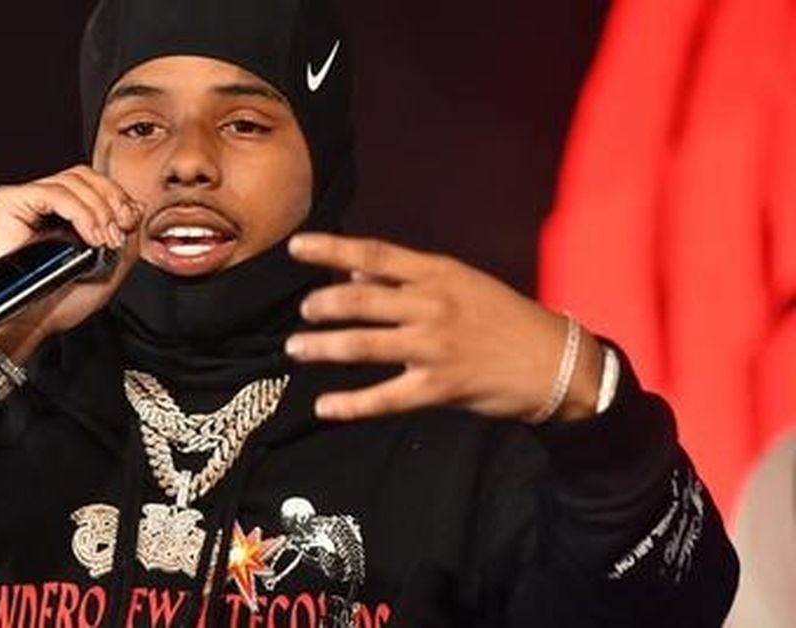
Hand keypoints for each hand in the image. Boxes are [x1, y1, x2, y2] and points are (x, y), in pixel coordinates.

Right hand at [0, 165, 141, 362]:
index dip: (117, 195)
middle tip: (117, 232)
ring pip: (71, 181)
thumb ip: (125, 237)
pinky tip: (88, 235)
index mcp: (63, 213)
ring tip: (102, 240)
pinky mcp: (7, 203)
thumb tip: (137, 206)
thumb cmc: (58, 303)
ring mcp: (24, 200)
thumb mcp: (108, 268)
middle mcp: (42, 202)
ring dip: (97, 210)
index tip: (130, 221)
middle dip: (111, 199)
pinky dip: (78, 211)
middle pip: (84, 176)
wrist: (28, 324)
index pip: (94, 184)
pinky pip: (50, 193)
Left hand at [285, 233, 602, 423]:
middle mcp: (433, 305)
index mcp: (438, 273)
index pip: (374, 254)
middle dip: (322, 305)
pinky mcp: (440, 387)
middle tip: (302, 311)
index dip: (331, 249)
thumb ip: (406, 279)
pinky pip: (385, 397)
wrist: (557, 362)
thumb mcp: (461, 283)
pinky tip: (325, 407)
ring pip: (364, 345)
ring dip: (323, 347)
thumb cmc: (504, 318)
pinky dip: (351, 404)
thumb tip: (354, 272)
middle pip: (360, 300)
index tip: (296, 246)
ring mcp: (435, 346)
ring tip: (296, 348)